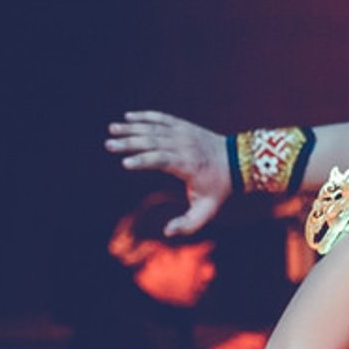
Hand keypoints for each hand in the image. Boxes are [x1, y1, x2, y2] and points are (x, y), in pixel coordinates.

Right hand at [105, 111, 229, 235]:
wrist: (239, 161)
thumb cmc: (220, 189)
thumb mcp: (207, 211)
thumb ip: (188, 224)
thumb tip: (167, 231)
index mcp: (188, 165)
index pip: (162, 160)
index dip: (143, 161)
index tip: (124, 163)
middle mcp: (185, 145)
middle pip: (153, 141)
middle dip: (129, 143)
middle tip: (108, 144)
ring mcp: (184, 133)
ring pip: (155, 128)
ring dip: (132, 128)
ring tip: (112, 129)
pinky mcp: (184, 126)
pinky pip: (162, 118)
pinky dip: (145, 116)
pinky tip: (129, 116)